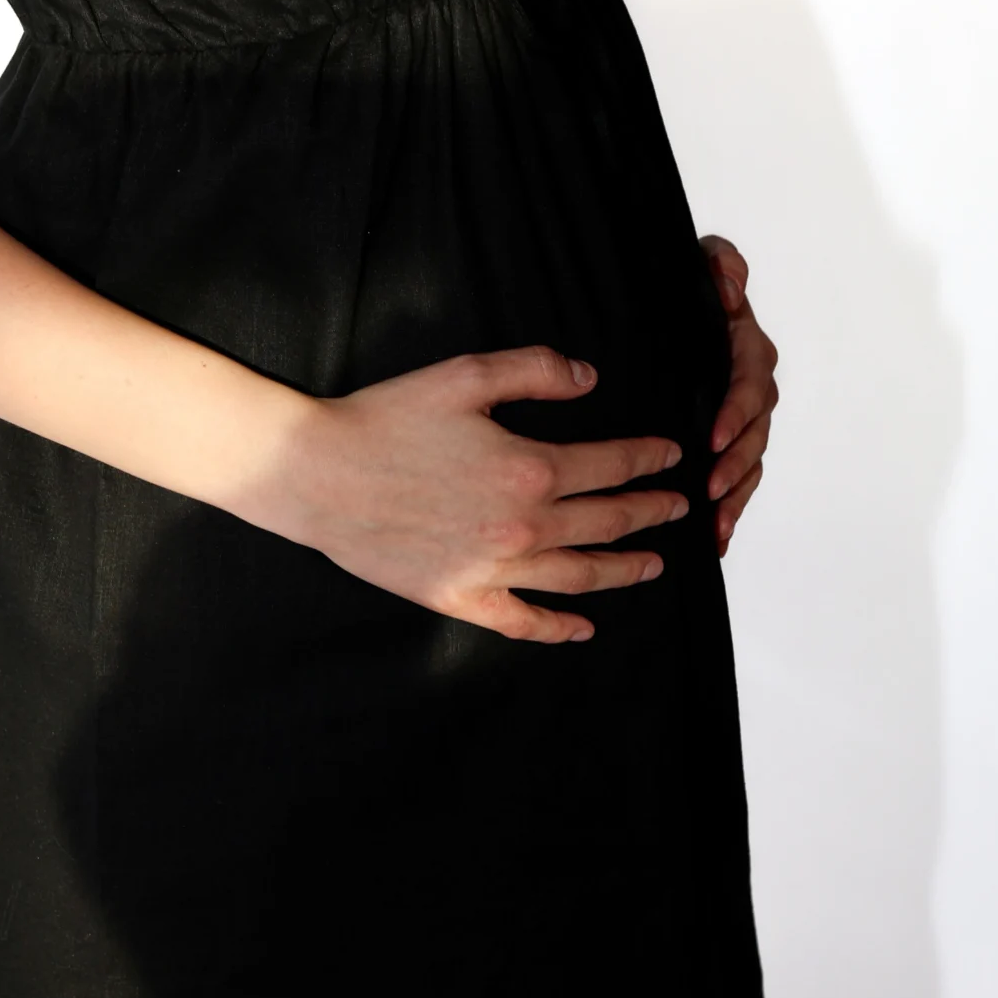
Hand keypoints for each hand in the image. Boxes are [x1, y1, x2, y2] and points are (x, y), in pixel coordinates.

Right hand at [281, 346, 687, 645]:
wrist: (319, 473)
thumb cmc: (388, 417)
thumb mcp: (465, 376)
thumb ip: (534, 370)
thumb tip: (590, 376)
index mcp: (530, 467)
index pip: (610, 465)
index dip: (647, 459)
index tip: (671, 457)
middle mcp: (523, 526)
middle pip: (606, 522)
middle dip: (650, 513)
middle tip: (678, 509)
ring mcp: (494, 569)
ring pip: (579, 575)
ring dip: (624, 569)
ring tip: (653, 564)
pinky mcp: (461, 598)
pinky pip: (524, 620)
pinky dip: (560, 628)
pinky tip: (584, 626)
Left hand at [700, 236, 778, 555]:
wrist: (665, 302)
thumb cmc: (684, 283)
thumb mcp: (700, 259)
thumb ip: (721, 262)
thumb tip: (730, 288)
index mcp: (744, 347)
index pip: (750, 382)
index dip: (736, 411)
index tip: (713, 436)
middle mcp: (750, 385)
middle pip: (755, 431)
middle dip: (737, 463)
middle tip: (712, 488)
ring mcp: (741, 416)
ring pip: (750, 460)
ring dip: (738, 493)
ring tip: (716, 521)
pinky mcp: (728, 439)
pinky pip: (740, 476)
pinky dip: (733, 507)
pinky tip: (717, 538)